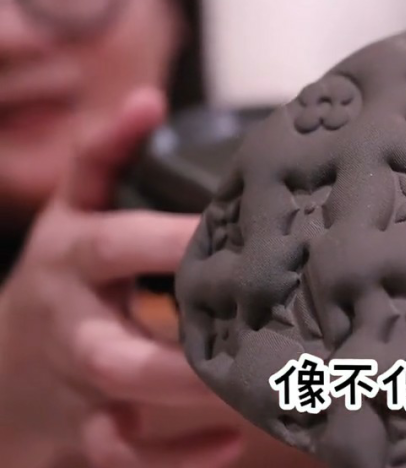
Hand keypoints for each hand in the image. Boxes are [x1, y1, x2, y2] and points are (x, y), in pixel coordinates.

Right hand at [0, 88, 244, 467]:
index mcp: (73, 260)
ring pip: (122, 408)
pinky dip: (177, 458)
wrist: (5, 367)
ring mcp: (77, 387)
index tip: (237, 234)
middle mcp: (72, 327)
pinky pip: (127, 456)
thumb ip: (107, 156)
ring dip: (186, 407)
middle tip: (252, 337)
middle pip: (113, 349)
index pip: (120, 246)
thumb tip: (149, 97)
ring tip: (256, 394)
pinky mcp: (87, 434)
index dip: (173, 241)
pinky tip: (230, 446)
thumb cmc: (63, 279)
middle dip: (180, 350)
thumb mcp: (73, 213)